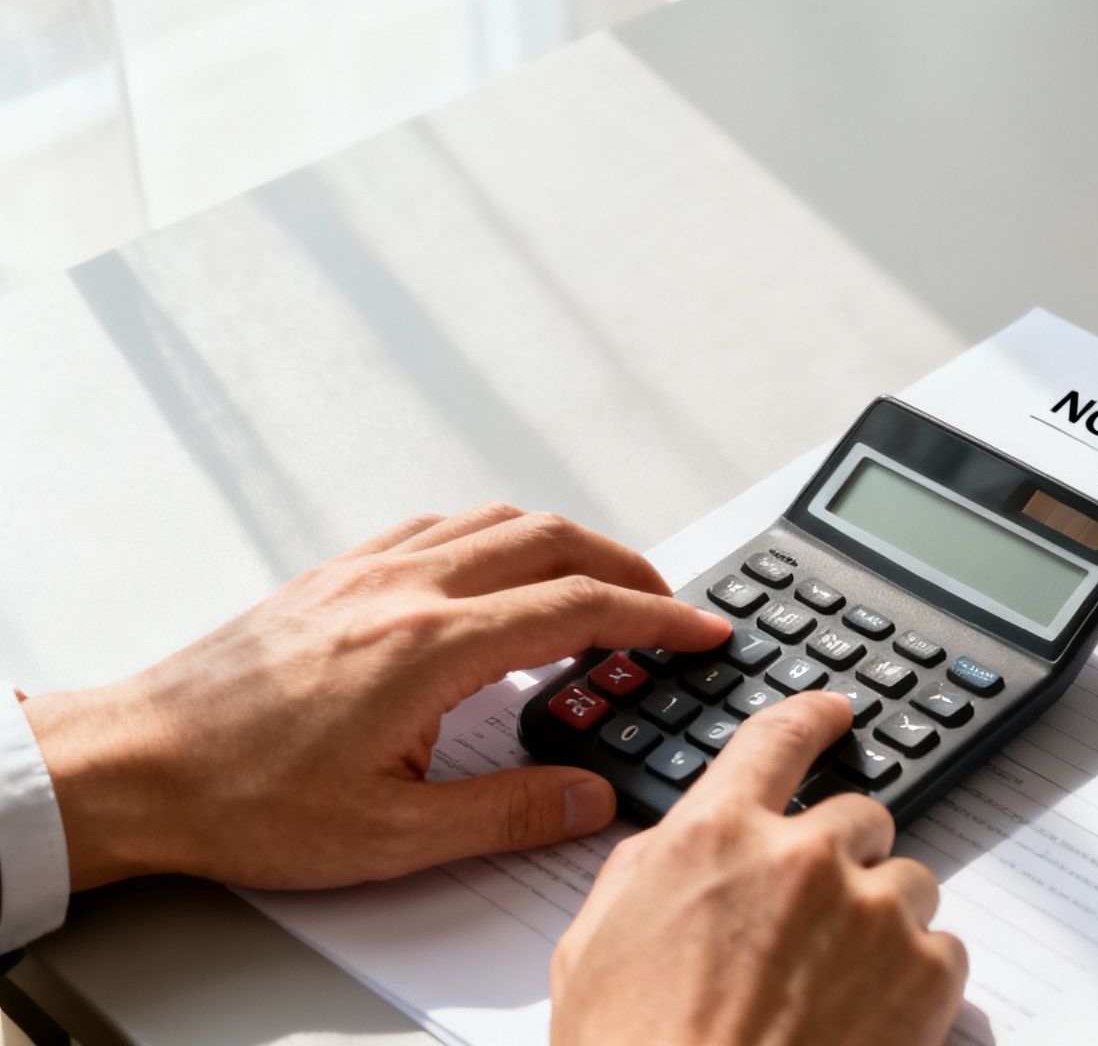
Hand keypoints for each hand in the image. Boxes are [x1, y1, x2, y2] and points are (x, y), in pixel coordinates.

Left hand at [23, 505, 731, 890]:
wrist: (136, 766)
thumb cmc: (243, 800)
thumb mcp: (392, 837)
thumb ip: (507, 813)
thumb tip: (589, 797)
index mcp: (432, 647)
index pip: (578, 607)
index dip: (657, 616)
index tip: (701, 628)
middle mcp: (404, 590)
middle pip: (550, 539)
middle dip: (625, 564)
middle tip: (666, 602)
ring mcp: (364, 573)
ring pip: (493, 520)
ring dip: (562, 541)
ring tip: (596, 582)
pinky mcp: (331, 577)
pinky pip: (435, 527)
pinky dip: (491, 537)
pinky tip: (493, 572)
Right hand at [550, 693, 967, 1045]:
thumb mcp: (594, 947)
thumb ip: (648, 871)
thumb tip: (679, 844)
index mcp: (715, 837)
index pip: (777, 740)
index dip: (812, 716)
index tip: (835, 712)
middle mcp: (802, 857)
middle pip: (859, 817)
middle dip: (844, 859)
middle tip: (814, 923)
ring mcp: (872, 912)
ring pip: (908, 882)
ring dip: (883, 920)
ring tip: (836, 987)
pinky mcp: (924, 973)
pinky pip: (942, 950)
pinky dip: (917, 981)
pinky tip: (868, 1019)